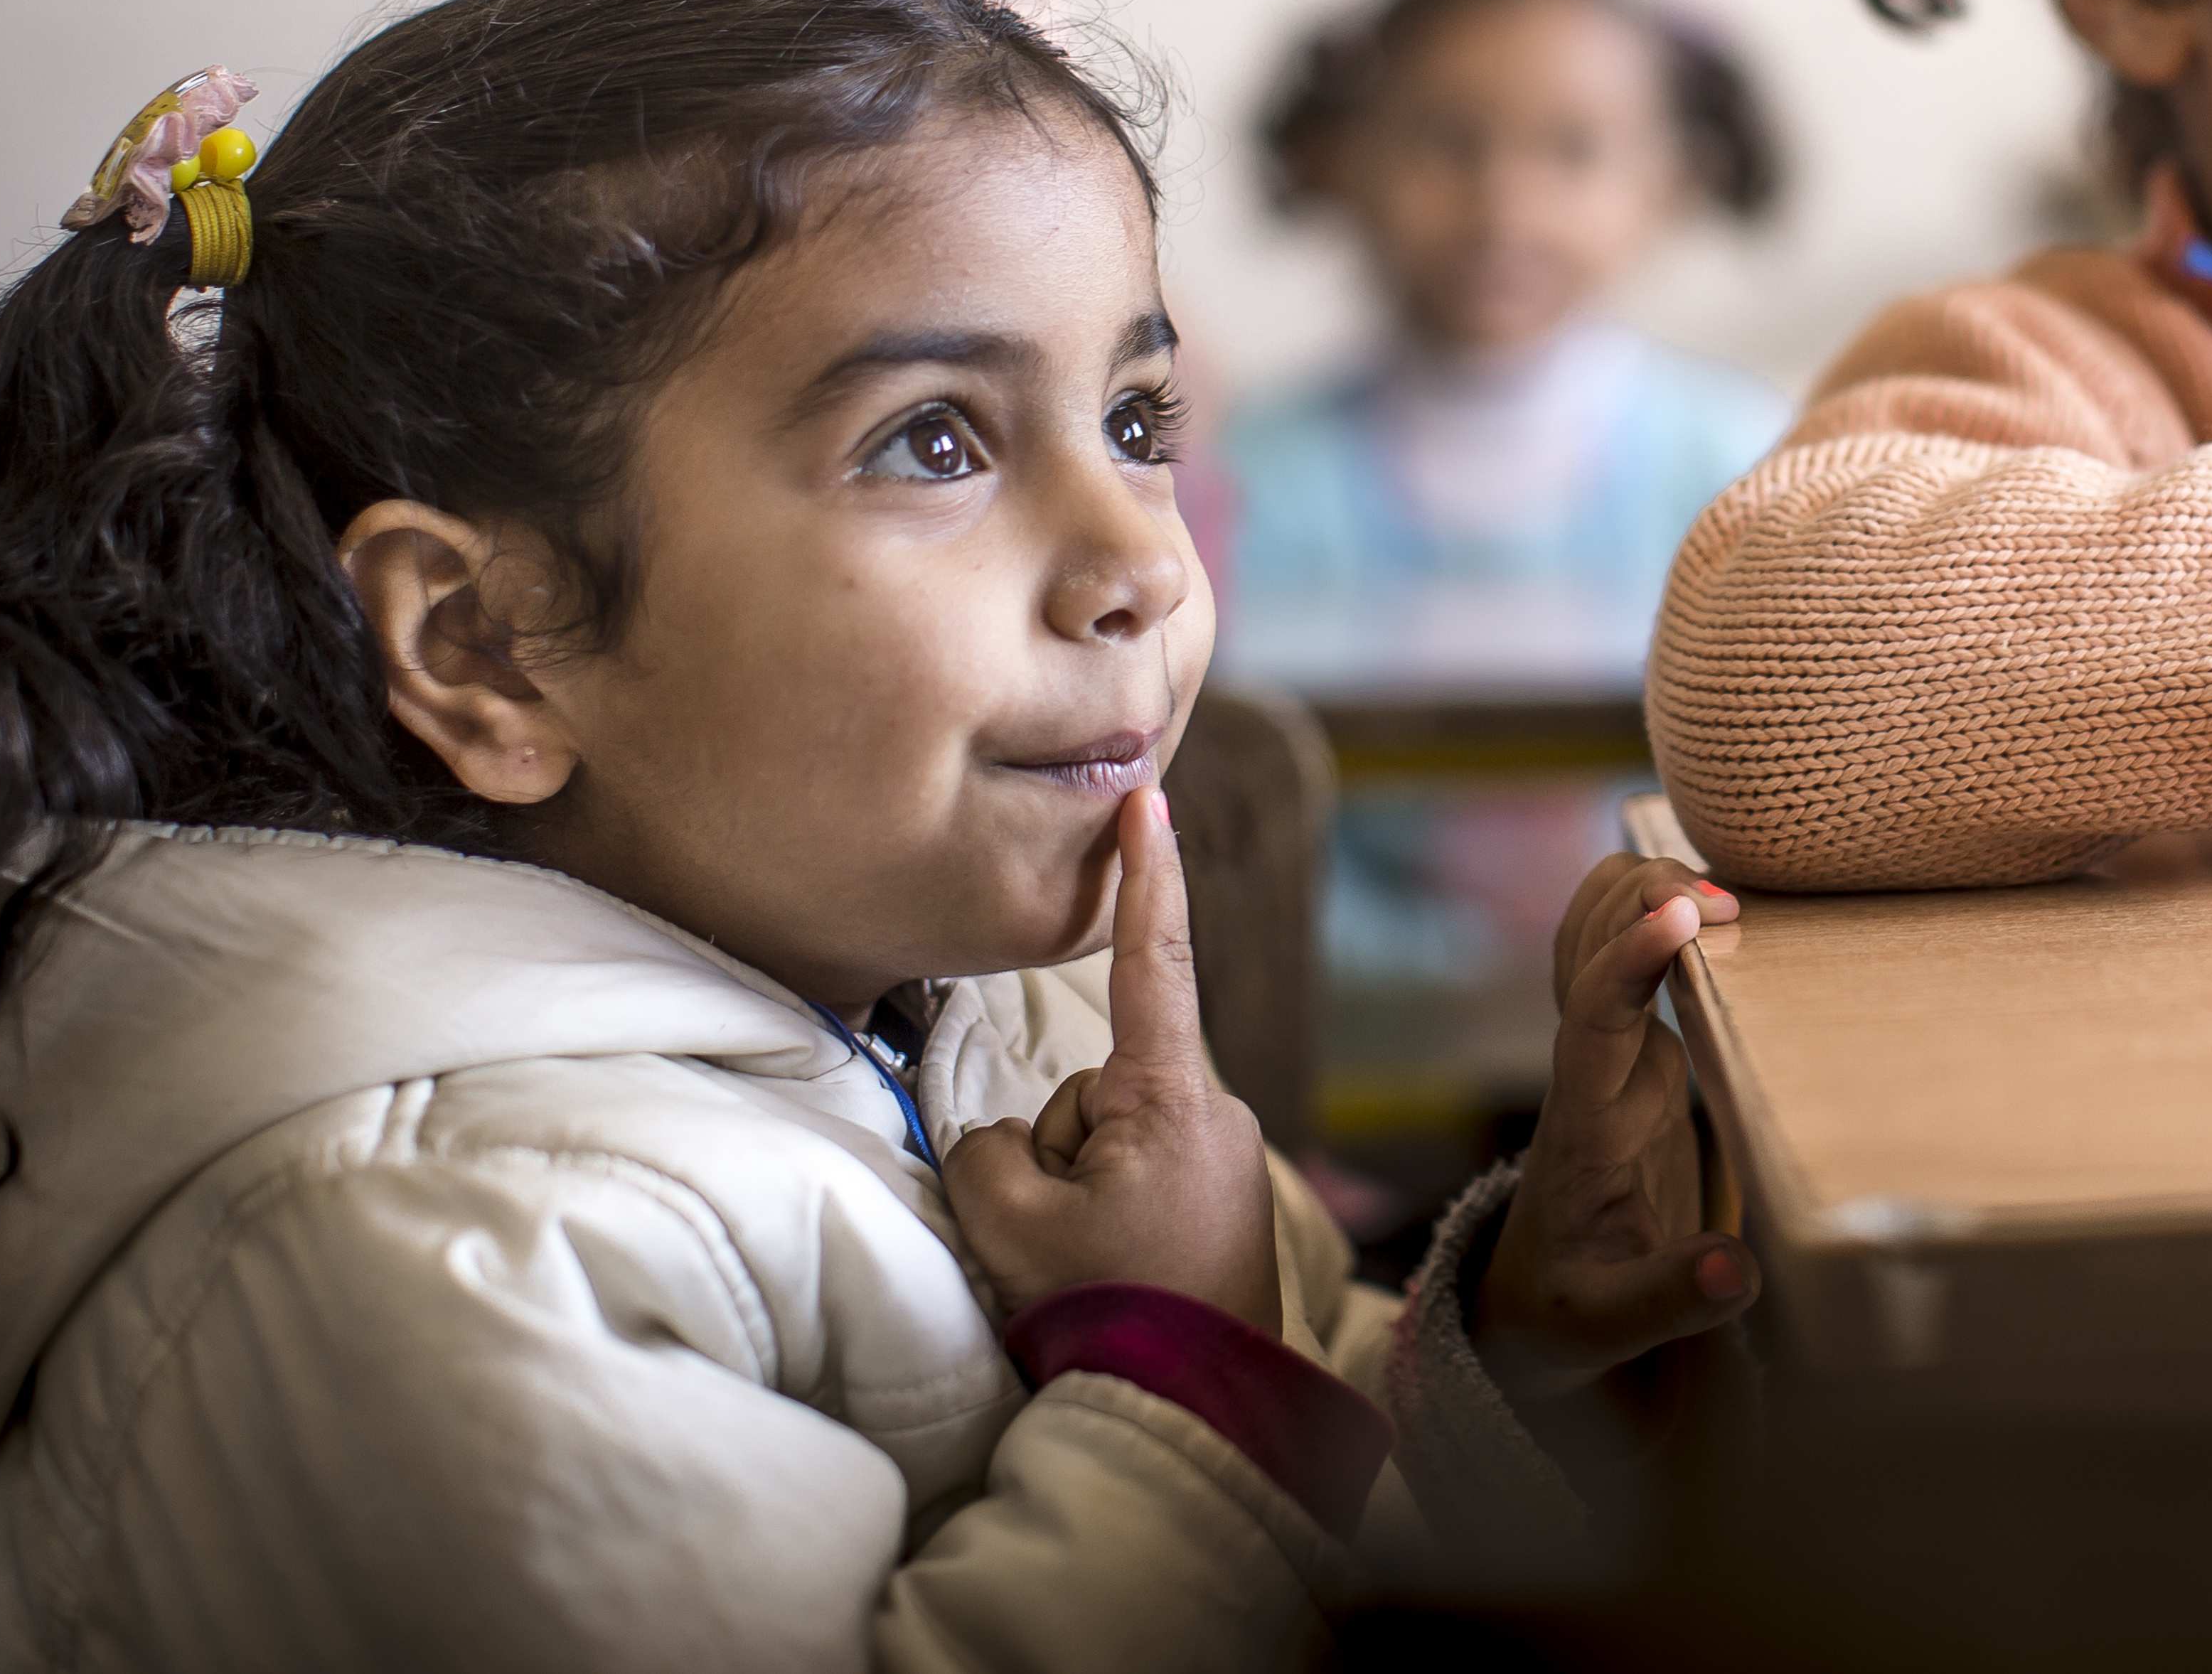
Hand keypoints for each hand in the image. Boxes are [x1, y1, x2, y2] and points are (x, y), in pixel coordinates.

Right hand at [943, 788, 1279, 1332]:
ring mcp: (1222, 1161)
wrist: (1194, 1414)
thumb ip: (989, 1148)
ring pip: (1102, 1144)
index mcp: (1172, 1097)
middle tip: (1067, 1239)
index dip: (1144, 875)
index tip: (1148, 796)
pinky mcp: (1221, 1203)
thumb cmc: (1109, 1312)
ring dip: (1080, 1194)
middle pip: (1090, 1092)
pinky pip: (1132, 1183)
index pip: (1152, 960)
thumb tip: (1010, 1142)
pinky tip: (1118, 1279)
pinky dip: (1108, 1221)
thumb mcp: (1008, 1218)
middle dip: (1057, 1152)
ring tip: (1098, 1268)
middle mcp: (1213, 1114)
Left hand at [1474, 855, 1757, 1401]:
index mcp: (1582, 1127)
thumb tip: (1736, 1271)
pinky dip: (1650, 909)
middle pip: (1584, 946)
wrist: (1531, 1301)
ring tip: (1727, 894)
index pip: (1594, 1019)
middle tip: (1730, 902)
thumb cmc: (1568, 1311)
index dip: (1632, 958)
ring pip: (1591, 933)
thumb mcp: (1609, 1327)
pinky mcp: (1628, 1056)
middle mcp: (1585, 1073)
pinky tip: (1708, 903)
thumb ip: (1669, 1299)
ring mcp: (1602, 1057)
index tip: (1684, 914)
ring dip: (1640, 890)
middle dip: (1641, 896)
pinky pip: (1621, 956)